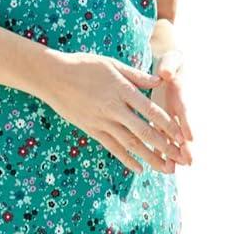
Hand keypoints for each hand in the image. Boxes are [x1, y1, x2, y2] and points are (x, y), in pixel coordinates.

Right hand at [41, 49, 189, 174]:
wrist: (52, 76)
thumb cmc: (83, 65)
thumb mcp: (111, 64)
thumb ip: (136, 76)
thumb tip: (160, 82)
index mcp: (121, 89)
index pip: (150, 111)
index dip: (167, 125)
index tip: (181, 136)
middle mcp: (113, 108)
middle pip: (143, 131)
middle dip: (163, 147)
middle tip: (179, 159)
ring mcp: (101, 121)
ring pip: (129, 143)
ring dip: (149, 157)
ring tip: (164, 169)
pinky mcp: (91, 129)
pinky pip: (111, 147)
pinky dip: (126, 159)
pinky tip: (138, 169)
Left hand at [149, 50, 192, 165]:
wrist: (171, 66)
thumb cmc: (171, 62)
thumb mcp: (171, 61)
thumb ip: (169, 66)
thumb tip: (166, 73)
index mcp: (181, 94)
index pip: (185, 110)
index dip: (187, 123)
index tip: (190, 137)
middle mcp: (179, 109)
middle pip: (182, 130)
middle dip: (184, 146)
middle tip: (187, 162)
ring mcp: (172, 117)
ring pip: (173, 139)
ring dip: (172, 154)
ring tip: (170, 170)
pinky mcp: (164, 122)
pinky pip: (162, 138)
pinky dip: (161, 152)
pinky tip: (160, 167)